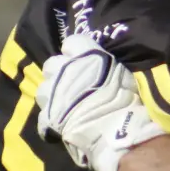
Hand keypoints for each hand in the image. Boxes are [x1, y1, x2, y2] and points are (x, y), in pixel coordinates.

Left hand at [34, 33, 164, 170]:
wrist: (115, 128)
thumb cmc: (126, 99)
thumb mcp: (123, 75)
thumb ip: (107, 68)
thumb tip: (105, 68)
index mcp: (86, 55)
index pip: (72, 43)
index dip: (76, 52)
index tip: (82, 61)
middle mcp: (65, 69)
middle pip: (52, 64)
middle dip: (59, 73)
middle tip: (71, 84)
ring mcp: (54, 92)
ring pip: (43, 88)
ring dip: (52, 95)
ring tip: (63, 104)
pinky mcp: (48, 115)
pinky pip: (44, 115)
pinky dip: (51, 120)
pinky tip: (60, 125)